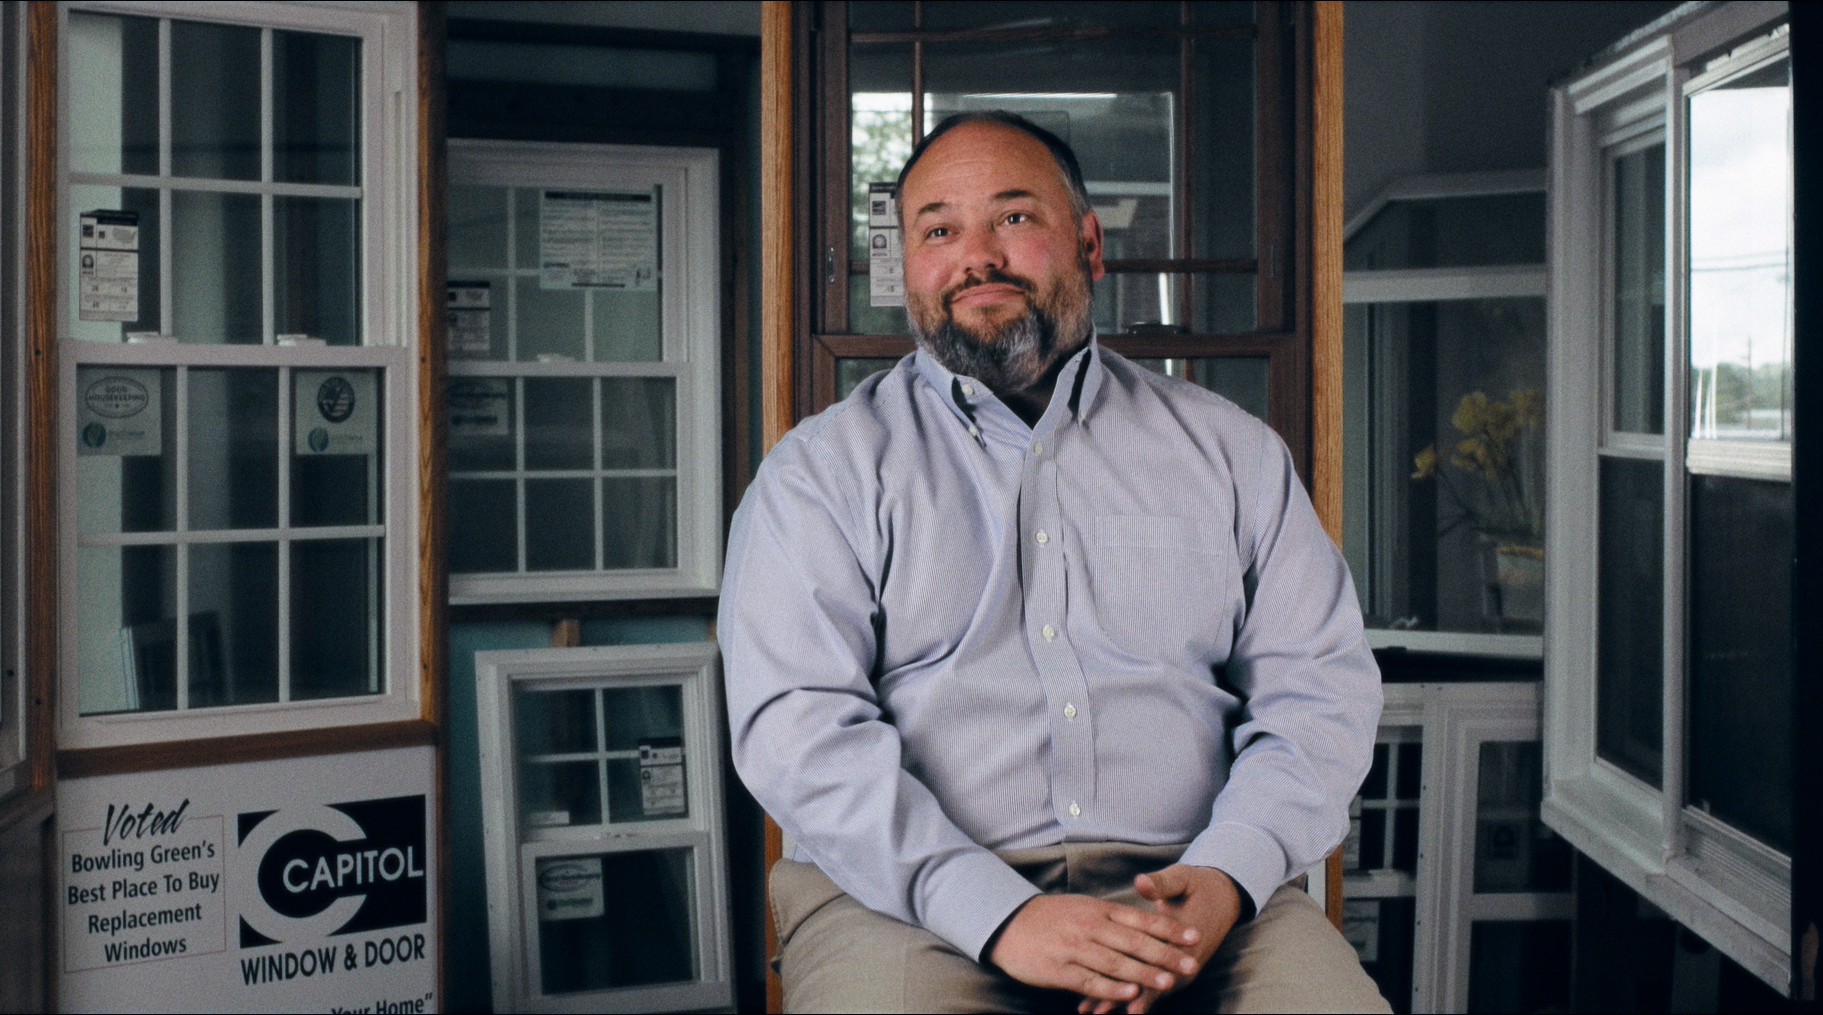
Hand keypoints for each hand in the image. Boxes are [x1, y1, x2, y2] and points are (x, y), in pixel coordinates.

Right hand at [987, 893, 1201, 1009]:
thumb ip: (1113, 917)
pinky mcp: (1059, 970)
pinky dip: (1110, 988)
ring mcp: (1074, 948)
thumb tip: (1145, 926)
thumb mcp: (1083, 907)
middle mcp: (1089, 927)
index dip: (1169, 928)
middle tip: (1191, 965)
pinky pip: (1089, 981)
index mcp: (1098, 910)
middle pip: (1133, 941)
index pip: (1141, 919)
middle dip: (1165, 954)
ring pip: (1114, 962)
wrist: (1008, 922)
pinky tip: (1128, 994)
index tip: (1194, 937)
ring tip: (1167, 983)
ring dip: (1143, 973)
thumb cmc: (1051, 917)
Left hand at [1077, 865, 1242, 1014]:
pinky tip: (1102, 1003)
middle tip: (1098, 1009)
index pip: (1162, 963)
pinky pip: (1147, 985)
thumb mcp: (1183, 879)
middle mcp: (1183, 962)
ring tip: (1095, 1011)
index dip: (1142, 980)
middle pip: (1152, 984)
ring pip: (1148, 989)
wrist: (1221, 898)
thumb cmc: (1199, 887)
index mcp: (1185, 940)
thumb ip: (1162, 884)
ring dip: (1121, 1000)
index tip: (1126, 997)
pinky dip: (1126, 994)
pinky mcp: (1170, 970)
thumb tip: (1141, 881)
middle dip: (1124, 997)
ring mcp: (1177, 970)